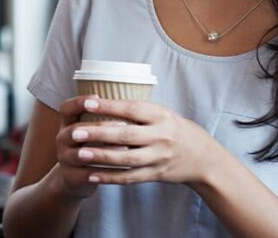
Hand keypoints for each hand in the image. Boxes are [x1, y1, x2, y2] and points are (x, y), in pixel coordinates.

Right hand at [51, 95, 126, 198]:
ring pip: (81, 154)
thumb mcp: (92, 130)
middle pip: (75, 130)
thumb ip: (104, 116)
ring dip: (103, 150)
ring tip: (124, 148)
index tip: (97, 97)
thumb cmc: (91, 148)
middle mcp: (62, 139)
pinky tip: (122, 170)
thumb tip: (133, 98)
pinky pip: (88, 175)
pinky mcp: (70, 177)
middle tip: (122, 124)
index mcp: (67, 124)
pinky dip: (105, 173)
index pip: (66, 108)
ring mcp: (64, 158)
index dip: (79, 102)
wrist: (74, 179)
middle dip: (99, 127)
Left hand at [62, 96, 217, 188]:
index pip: (131, 109)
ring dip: (101, 157)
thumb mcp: (161, 113)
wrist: (202, 157)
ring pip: (127, 159)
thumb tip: (101, 99)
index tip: (86, 103)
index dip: (108, 106)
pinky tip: (92, 175)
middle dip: (98, 134)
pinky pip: (130, 178)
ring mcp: (159, 157)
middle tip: (75, 132)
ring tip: (79, 154)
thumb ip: (136, 109)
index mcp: (160, 116)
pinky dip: (110, 178)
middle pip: (126, 135)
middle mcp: (161, 137)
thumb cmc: (173, 129)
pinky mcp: (156, 174)